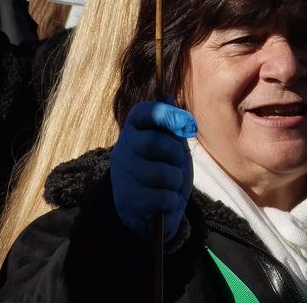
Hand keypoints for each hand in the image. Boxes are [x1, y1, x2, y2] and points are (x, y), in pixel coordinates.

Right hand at [112, 101, 196, 238]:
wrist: (151, 211)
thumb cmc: (164, 170)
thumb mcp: (172, 146)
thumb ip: (172, 126)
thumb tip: (167, 96)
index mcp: (133, 131)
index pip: (143, 113)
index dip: (166, 114)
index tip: (184, 122)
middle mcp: (122, 150)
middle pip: (153, 142)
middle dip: (175, 153)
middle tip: (178, 162)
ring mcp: (122, 177)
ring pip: (161, 173)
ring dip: (176, 180)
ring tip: (171, 184)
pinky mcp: (128, 203)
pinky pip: (162, 197)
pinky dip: (172, 201)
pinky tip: (163, 203)